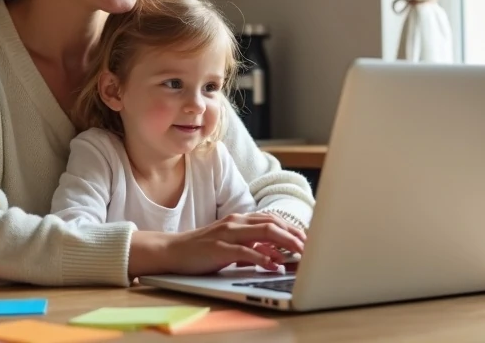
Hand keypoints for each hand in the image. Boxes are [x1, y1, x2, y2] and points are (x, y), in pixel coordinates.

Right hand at [167, 212, 305, 274]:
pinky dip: (262, 258)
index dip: (293, 228)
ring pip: (263, 233)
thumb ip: (252, 246)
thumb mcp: (231, 244)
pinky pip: (245, 251)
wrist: (173, 250)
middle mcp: (236, 222)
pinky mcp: (219, 249)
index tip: (308, 239)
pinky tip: (273, 265)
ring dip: (285, 243)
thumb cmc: (203, 249)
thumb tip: (276, 255)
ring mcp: (227, 234)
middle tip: (311, 247)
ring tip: (300, 254)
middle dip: (295, 235)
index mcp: (240, 219)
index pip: (273, 219)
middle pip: (273, 223)